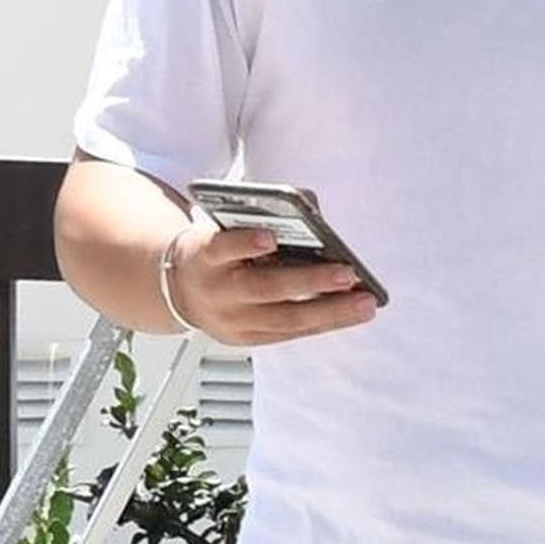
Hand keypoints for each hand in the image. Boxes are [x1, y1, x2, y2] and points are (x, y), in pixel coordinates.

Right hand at [167, 224, 377, 348]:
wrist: (179, 292)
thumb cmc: (213, 253)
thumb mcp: (222, 226)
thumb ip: (259, 215)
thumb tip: (310, 204)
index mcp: (205, 254)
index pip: (221, 247)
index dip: (245, 243)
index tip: (270, 237)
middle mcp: (218, 290)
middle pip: (265, 288)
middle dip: (309, 281)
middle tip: (347, 273)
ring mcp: (233, 320)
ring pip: (285, 319)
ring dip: (330, 311)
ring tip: (365, 302)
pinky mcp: (248, 339)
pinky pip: (291, 333)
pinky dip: (323, 323)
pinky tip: (351, 313)